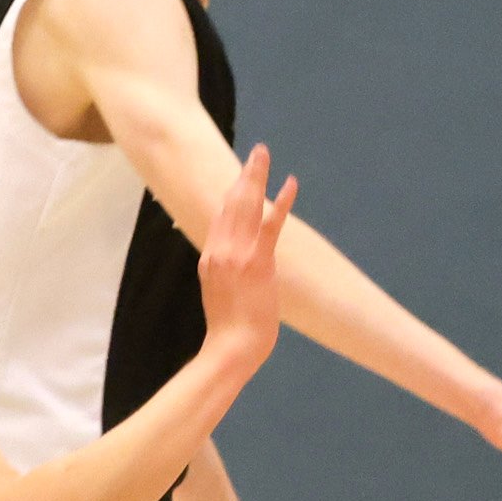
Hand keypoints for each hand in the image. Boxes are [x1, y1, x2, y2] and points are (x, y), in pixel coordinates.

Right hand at [194, 143, 297, 351]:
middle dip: (244, 175)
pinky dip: (281, 202)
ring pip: (246, 205)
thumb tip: (230, 269)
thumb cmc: (228, 330)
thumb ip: (224, 274)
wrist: (230, 348)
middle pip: (231, 203)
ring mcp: (237, 254)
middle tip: (256, 152)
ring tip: (264, 154)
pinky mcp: (258, 262)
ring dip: (257, 176)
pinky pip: (270, 225)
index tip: (241, 176)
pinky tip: (290, 183)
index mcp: (210, 257)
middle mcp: (220, 250)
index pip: (220, 217)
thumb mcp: (219, 294)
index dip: (232, 193)